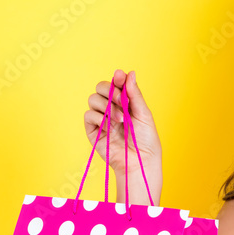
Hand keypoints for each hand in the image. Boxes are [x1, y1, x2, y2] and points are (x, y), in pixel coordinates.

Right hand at [83, 69, 162, 204]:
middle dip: (110, 91)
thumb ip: (134, 94)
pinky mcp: (92, 130)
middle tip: (121, 101)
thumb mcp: (143, 114)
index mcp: (125, 103)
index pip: (115, 84)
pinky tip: (110, 127)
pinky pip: (88, 115)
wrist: (140, 161)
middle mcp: (111, 108)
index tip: (120, 77)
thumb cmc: (146, 140)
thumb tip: (129, 73)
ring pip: (93, 99)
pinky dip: (99, 118)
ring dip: (107, 107)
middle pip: (100, 87)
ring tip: (120, 120)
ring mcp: (101, 119)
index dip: (116, 79)